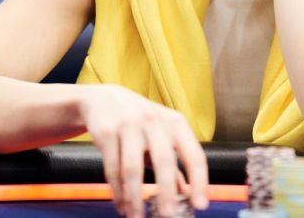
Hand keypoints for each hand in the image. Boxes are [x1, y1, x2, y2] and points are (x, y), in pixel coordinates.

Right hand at [79, 85, 207, 217]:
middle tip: (169, 215)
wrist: (103, 98)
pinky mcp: (106, 132)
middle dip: (167, 192)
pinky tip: (121, 205)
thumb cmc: (140, 121)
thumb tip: (188, 194)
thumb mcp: (162, 134)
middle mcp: (154, 121)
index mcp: (175, 123)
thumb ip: (175, 163)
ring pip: (132, 169)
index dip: (199, 181)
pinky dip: (117, 191)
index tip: (200, 204)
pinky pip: (112, 168)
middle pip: (164, 160)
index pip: (194, 154)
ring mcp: (128, 125)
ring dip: (135, 198)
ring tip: (136, 217)